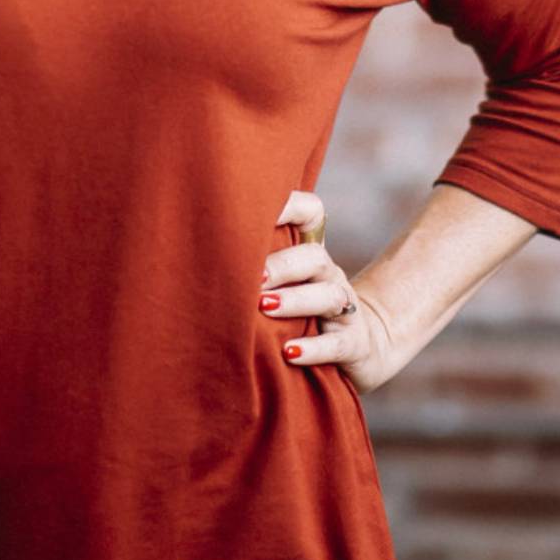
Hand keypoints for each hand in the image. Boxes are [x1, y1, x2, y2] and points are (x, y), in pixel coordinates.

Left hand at [260, 188, 401, 396]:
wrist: (360, 347)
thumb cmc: (303, 313)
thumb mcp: (285, 285)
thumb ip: (256, 265)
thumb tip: (200, 250)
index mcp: (310, 255)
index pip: (312, 214)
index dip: (291, 206)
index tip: (257, 210)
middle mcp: (329, 276)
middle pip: (315, 257)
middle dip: (283, 265)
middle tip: (253, 276)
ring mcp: (345, 310)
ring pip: (328, 296)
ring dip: (295, 300)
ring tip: (265, 307)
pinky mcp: (353, 344)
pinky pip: (337, 343)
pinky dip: (314, 348)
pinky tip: (289, 352)